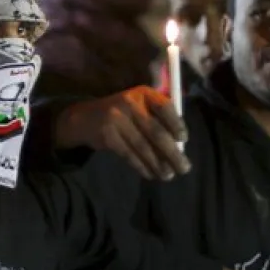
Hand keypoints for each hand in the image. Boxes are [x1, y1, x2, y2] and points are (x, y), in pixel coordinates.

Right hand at [53, 87, 189, 180]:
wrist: (85, 118)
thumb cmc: (122, 113)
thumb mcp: (139, 106)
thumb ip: (157, 118)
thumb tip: (179, 146)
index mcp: (143, 93)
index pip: (165, 107)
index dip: (176, 124)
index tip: (184, 139)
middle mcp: (130, 103)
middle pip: (156, 131)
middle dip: (172, 153)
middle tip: (184, 168)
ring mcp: (116, 119)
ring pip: (143, 146)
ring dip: (158, 164)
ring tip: (169, 176)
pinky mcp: (107, 136)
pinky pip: (129, 154)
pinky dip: (141, 166)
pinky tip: (150, 174)